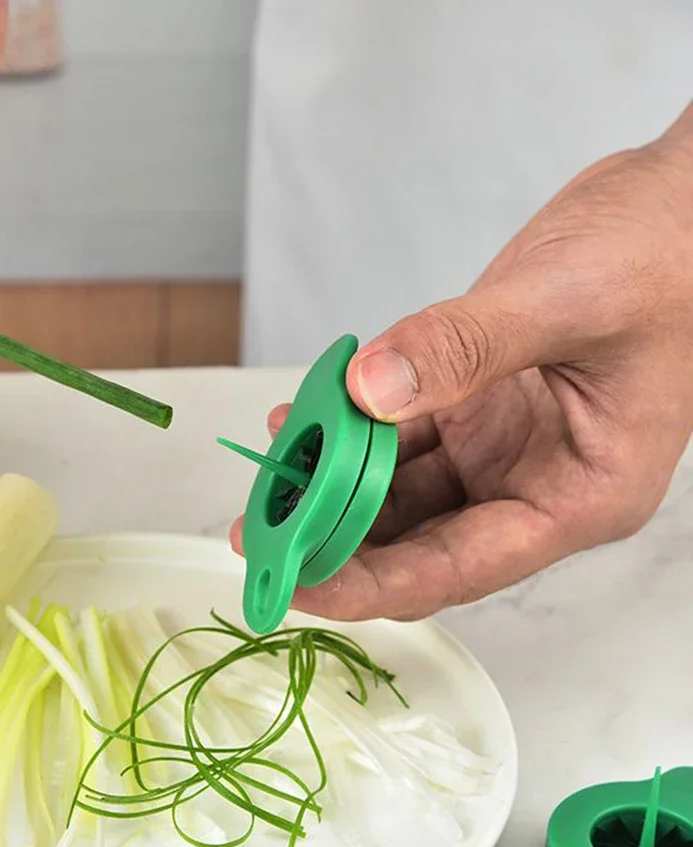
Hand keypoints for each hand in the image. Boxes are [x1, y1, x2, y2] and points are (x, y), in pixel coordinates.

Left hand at [233, 101, 692, 621]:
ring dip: (334, 482)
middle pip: (417, 540)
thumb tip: (369, 390)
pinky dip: (351, 427)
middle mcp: (534, 484)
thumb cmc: (669, 255)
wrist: (681, 200)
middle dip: (337, 540)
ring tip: (270, 476)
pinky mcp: (477, 408)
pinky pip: (398, 431)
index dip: (370, 583)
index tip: (297, 580)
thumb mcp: (566, 303)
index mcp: (577, 496)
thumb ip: (464, 348)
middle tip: (259, 531)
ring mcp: (502, 447)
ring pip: (400, 489)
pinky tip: (307, 417)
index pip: (456, 568)